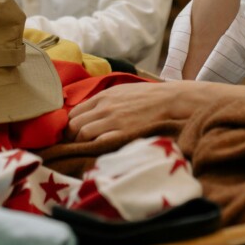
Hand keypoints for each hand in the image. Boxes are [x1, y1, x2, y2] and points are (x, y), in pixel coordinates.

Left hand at [66, 80, 244, 141]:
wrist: (173, 101)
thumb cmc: (150, 97)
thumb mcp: (124, 91)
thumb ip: (106, 101)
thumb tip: (91, 113)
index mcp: (104, 97)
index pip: (73, 113)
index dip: (71, 126)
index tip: (75, 134)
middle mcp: (104, 108)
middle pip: (73, 125)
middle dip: (72, 137)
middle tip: (78, 146)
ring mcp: (112, 121)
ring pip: (82, 135)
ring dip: (83, 144)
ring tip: (90, 151)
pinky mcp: (122, 134)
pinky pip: (98, 143)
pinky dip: (95, 149)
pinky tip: (101, 152)